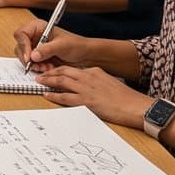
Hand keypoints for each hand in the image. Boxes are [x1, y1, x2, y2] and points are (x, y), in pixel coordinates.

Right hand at [13, 19, 96, 69]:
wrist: (84, 55)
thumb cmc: (76, 45)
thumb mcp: (62, 46)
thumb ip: (46, 49)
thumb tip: (33, 56)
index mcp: (38, 27)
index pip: (21, 34)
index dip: (23, 45)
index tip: (29, 57)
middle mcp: (34, 36)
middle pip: (20, 47)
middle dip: (28, 58)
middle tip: (38, 66)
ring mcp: (35, 47)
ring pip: (24, 57)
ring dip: (34, 65)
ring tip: (47, 68)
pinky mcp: (38, 57)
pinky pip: (31, 64)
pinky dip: (38, 68)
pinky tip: (48, 68)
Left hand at [36, 65, 154, 129]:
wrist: (135, 106)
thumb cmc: (126, 98)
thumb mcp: (110, 82)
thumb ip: (97, 81)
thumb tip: (88, 85)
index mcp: (94, 71)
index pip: (73, 68)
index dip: (60, 69)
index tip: (53, 71)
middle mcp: (88, 77)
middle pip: (64, 71)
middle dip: (50, 72)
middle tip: (40, 74)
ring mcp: (86, 89)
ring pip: (61, 82)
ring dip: (48, 81)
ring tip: (39, 82)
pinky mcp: (86, 101)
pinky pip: (65, 97)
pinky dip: (54, 95)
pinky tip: (46, 95)